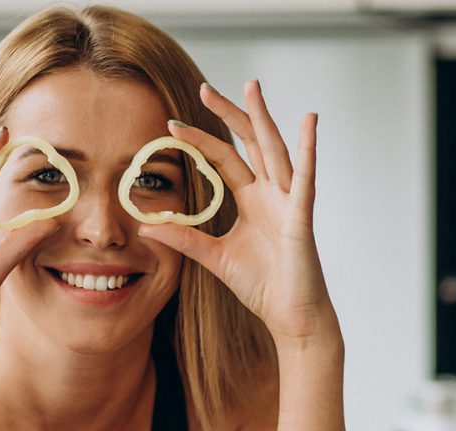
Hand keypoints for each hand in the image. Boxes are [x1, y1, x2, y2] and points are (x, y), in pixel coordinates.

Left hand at [137, 81, 338, 348]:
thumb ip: (184, 238)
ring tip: (251, 88)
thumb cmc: (263, 287)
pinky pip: (305, 178)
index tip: (173, 126)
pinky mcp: (301, 216)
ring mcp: (289, 202)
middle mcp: (272, 194)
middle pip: (249, 143)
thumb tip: (145, 225)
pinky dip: (309, 149)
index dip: (201, 140)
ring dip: (262, 117)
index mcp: (253, 201)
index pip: (224, 160)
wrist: (290, 317)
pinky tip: (309, 121)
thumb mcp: (214, 257)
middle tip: (205, 89)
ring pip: (274, 150)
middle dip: (229, 115)